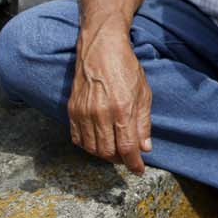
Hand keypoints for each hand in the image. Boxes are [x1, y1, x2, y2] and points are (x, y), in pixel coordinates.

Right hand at [68, 33, 152, 173]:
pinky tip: (99, 141)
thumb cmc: (126, 67)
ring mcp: (84, 112)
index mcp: (122, 109)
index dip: (134, 164)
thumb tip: (145, 148)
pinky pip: (78, 139)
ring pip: (92, 148)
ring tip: (115, 150)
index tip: (139, 170)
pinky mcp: (72, 110)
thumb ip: (143, 122)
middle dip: (120, 160)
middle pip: (108, 152)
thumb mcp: (143, 93)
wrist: (100, 48)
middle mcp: (101, 114)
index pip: (127, 148)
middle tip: (128, 158)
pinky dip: (88, 146)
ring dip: (105, 155)